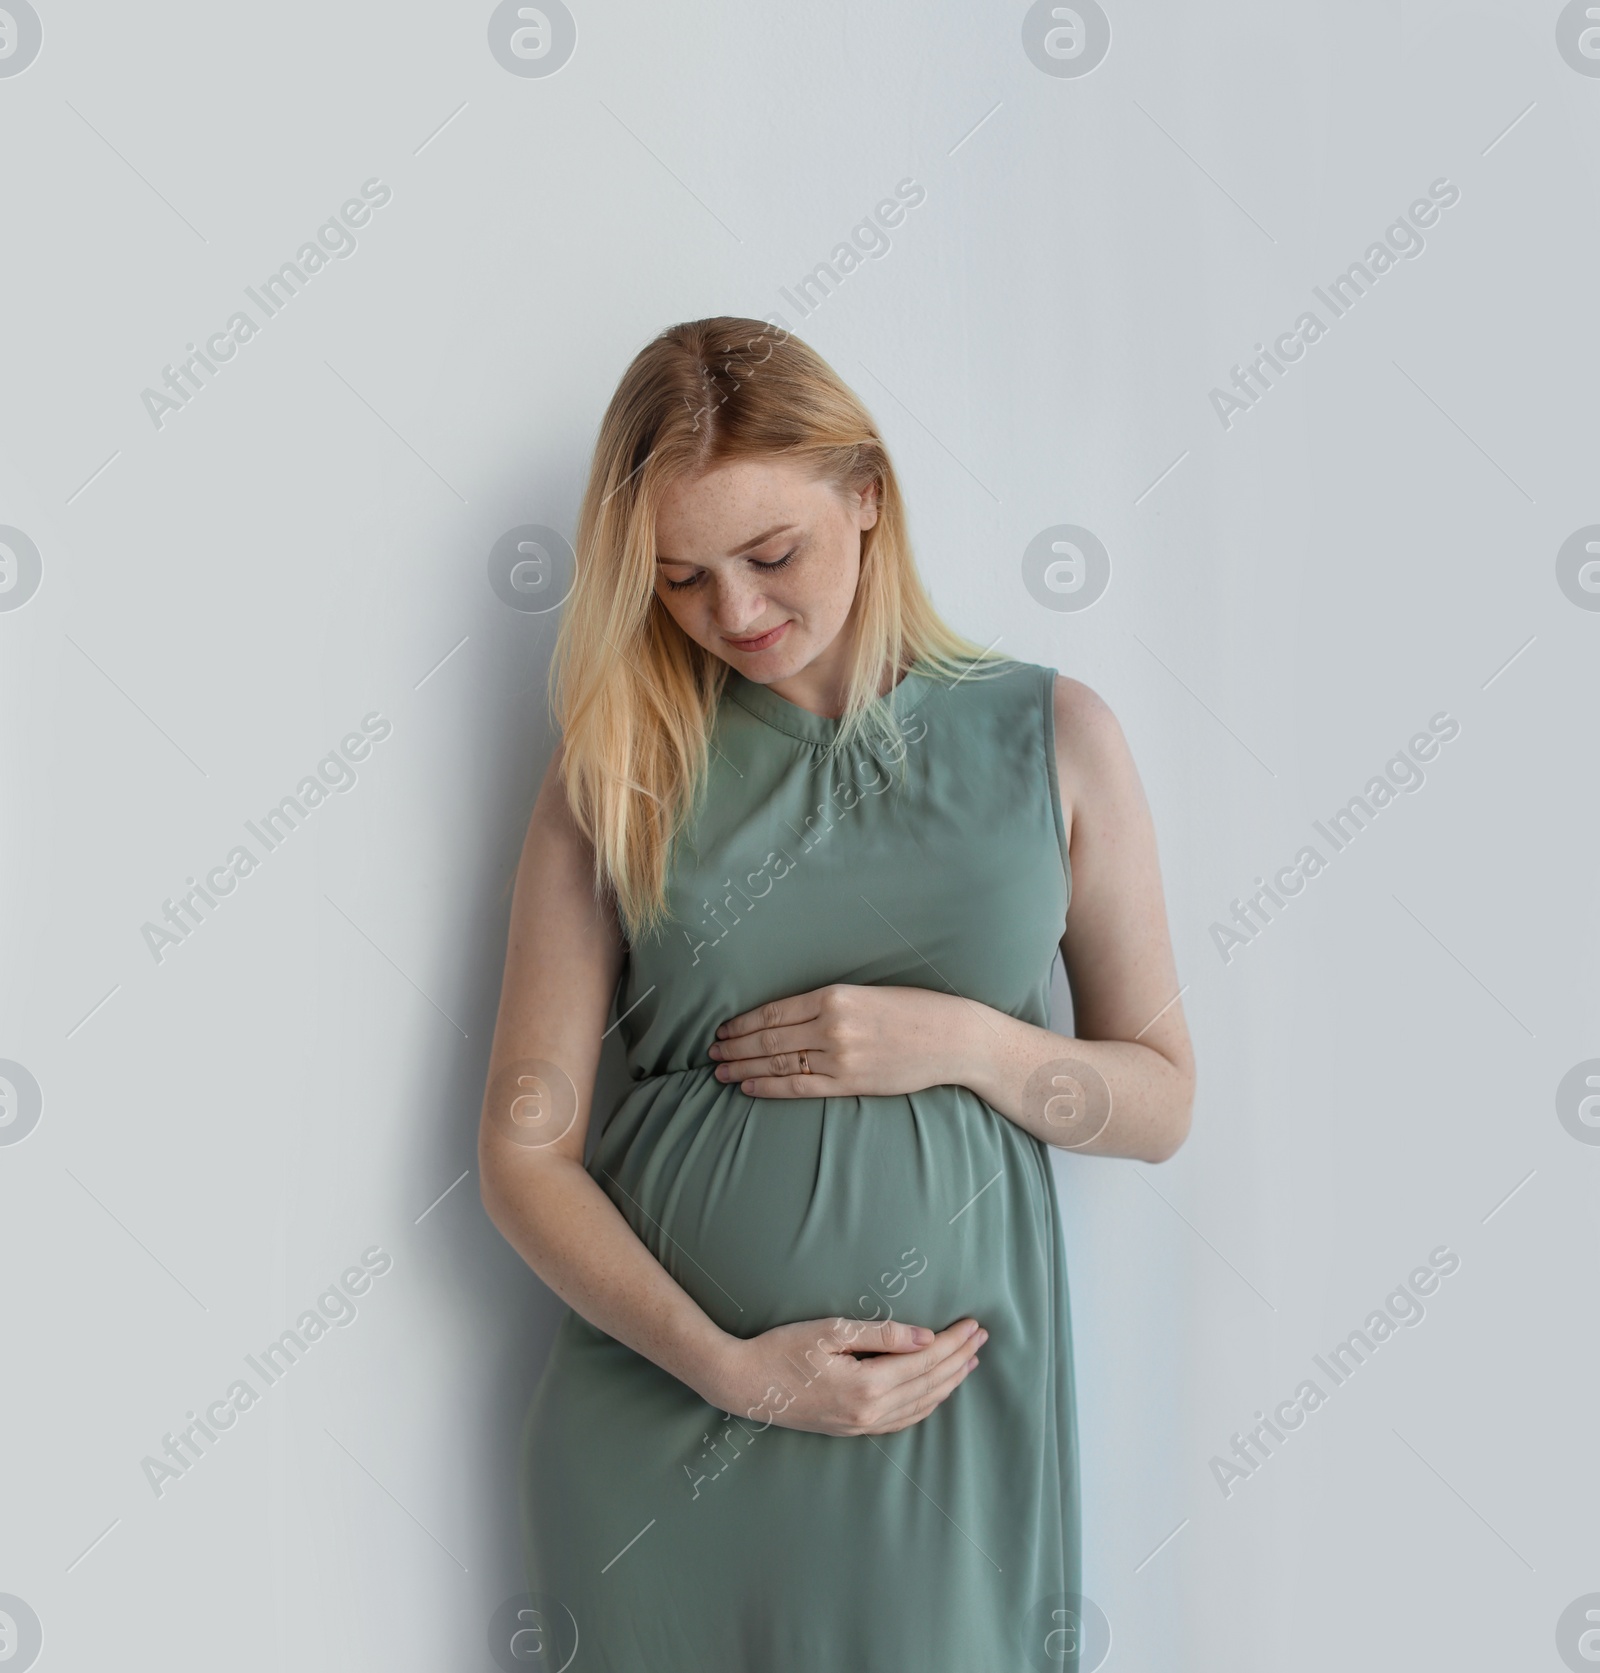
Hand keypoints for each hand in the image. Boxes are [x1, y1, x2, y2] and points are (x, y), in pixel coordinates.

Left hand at [708, 983, 974, 1098]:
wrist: (952, 1037)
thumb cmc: (913, 1010)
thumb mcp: (866, 993)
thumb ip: (828, 1004)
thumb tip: (787, 1017)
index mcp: (834, 996)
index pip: (774, 1011)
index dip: (743, 1023)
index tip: (723, 1029)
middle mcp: (832, 1026)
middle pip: (769, 1038)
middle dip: (735, 1046)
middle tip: (711, 1051)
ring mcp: (840, 1057)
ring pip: (778, 1062)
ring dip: (744, 1066)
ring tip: (720, 1070)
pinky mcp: (850, 1083)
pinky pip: (799, 1087)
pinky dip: (769, 1086)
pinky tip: (748, 1086)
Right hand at [708, 1315, 986, 1436]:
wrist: (743, 1385)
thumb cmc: (782, 1350)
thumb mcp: (831, 1331)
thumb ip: (882, 1334)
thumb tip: (926, 1337)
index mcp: (867, 1386)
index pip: (924, 1361)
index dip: (952, 1342)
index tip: (972, 1324)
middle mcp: (869, 1412)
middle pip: (929, 1385)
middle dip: (958, 1360)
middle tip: (981, 1338)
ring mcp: (861, 1425)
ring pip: (920, 1406)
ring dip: (948, 1383)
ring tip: (968, 1363)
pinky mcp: (852, 1429)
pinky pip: (902, 1420)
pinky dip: (926, 1403)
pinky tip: (934, 1391)